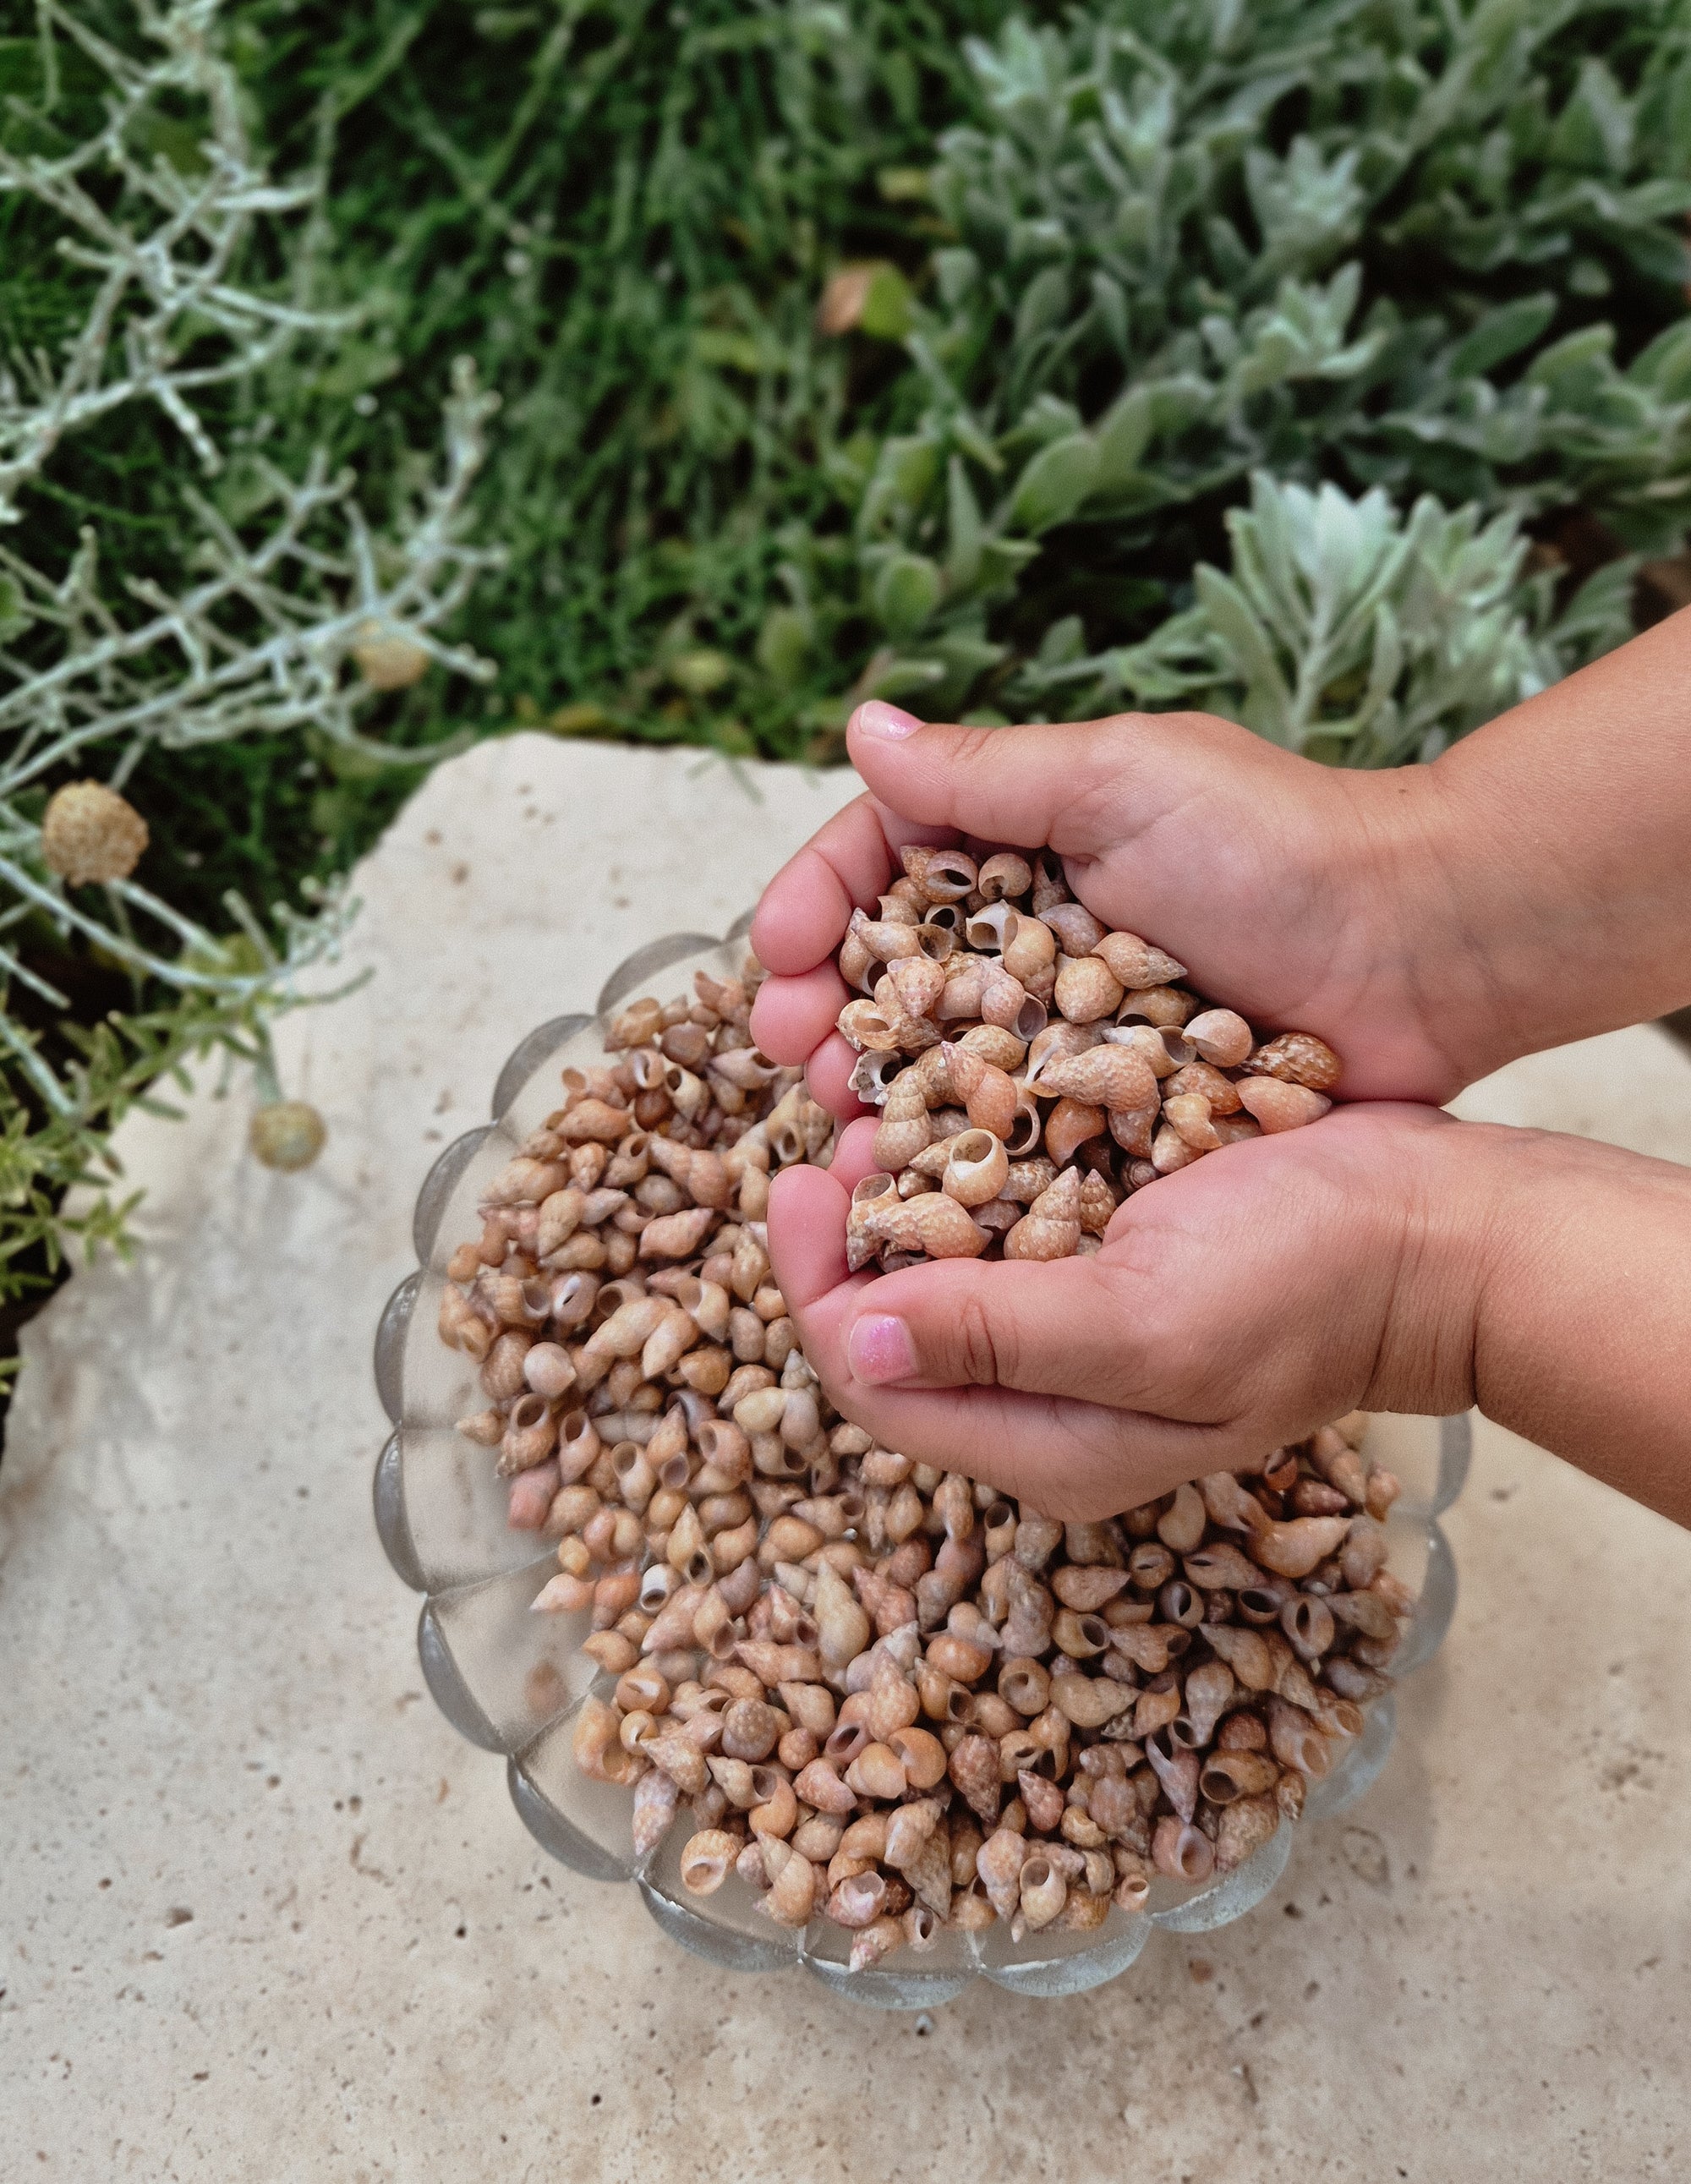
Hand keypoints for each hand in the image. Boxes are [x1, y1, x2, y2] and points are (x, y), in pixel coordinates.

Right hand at [750, 700, 1479, 1114]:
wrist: (1422, 952)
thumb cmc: (1282, 846)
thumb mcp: (1124, 780)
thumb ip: (986, 773)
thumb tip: (860, 727)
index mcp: (1023, 843)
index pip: (884, 865)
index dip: (819, 905)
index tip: (778, 952)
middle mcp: (1033, 935)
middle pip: (893, 975)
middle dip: (830, 1011)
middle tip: (797, 1051)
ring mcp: (1071, 1030)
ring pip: (943, 1064)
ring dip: (879, 1091)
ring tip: (842, 1122)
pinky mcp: (1113, 1109)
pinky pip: (1020, 1134)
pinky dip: (963, 1155)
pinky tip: (916, 1182)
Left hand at [767, 1102, 1486, 1517]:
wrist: (1441, 1227)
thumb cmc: (1314, 1285)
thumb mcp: (1148, 1321)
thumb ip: (998, 1339)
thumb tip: (856, 1342)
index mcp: (1049, 1444)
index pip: (876, 1383)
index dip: (816, 1285)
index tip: (799, 1177)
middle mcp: (1051, 1395)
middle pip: (897, 1325)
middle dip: (850, 1230)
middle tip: (840, 1126)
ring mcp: (1084, 1322)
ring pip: (944, 1263)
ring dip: (902, 1183)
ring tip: (885, 1098)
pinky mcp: (1115, 1252)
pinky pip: (1009, 1217)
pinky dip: (970, 1157)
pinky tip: (961, 1091)